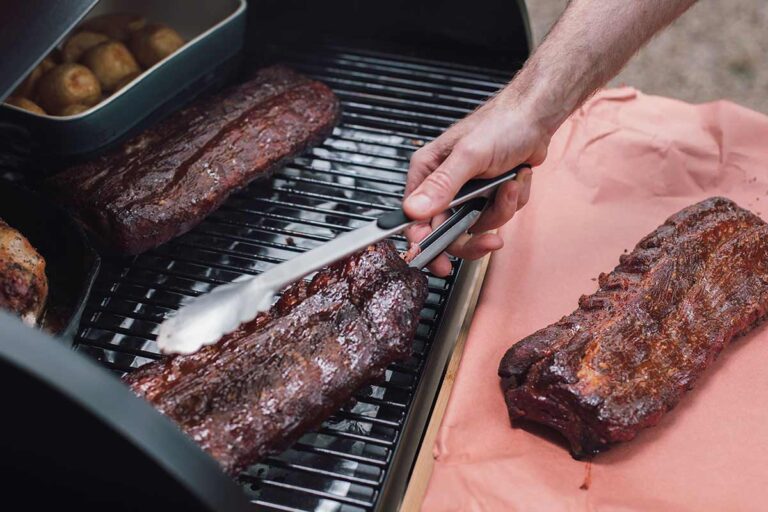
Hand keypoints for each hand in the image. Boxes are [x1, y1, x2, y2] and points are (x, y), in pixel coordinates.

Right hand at [402, 92, 549, 275]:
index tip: (438, 261)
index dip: (425, 242)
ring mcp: (466, 192)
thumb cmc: (501, 124)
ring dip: (499, 210)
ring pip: (477, 225)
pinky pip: (496, 215)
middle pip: (446, 231)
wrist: (535, 117)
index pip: (415, 218)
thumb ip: (442, 186)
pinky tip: (516, 180)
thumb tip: (414, 210)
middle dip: (474, 235)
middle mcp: (443, 185)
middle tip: (490, 243)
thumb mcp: (469, 156)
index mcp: (427, 172)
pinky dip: (511, 201)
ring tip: (509, 186)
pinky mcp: (487, 195)